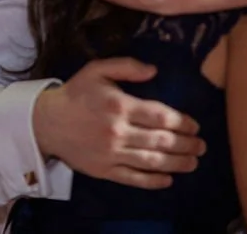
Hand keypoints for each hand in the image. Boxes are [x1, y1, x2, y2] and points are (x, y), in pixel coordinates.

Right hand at [34, 57, 205, 188]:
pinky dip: (152, 181)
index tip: (195, 125)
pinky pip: (132, 178)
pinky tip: (167, 180)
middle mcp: (118, 131)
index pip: (159, 116)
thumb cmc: (75, 93)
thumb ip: (127, 66)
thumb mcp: (98, 69)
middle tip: (201, 145)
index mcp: (120, 106)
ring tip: (193, 163)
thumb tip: (154, 70)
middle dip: (185, 144)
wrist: (45, 122)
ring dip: (176, 163)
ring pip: (150, 161)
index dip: (182, 122)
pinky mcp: (103, 170)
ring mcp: (110, 153)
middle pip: (160, 141)